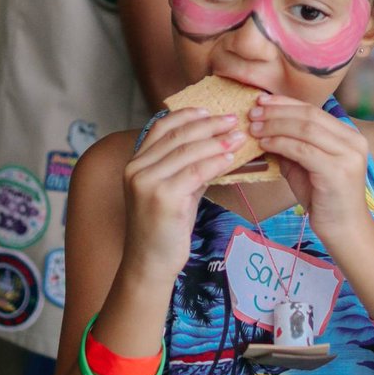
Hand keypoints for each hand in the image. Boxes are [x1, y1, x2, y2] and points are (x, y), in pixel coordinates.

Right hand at [122, 108, 244, 282]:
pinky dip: (216, 162)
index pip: (160, 127)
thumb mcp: (173, 190)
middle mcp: (136, 170)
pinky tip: (231, 158)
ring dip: (217, 141)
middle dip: (208, 125)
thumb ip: (187, 167)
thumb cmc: (164, 228)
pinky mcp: (163, 198)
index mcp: (135, 163)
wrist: (150, 263)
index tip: (209, 110)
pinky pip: (196, 172)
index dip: (186, 115)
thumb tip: (216, 145)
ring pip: (188, 152)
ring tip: (238, 137)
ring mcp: (147, 184)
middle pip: (177, 136)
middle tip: (233, 120)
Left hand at [249, 94, 368, 249]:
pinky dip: (281, 143)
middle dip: (278, 112)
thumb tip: (263, 124)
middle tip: (253, 112)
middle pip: (309, 115)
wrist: (343, 230)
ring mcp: (348, 156)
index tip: (262, 100)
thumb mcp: (305, 165)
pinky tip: (265, 144)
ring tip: (254, 127)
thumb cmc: (323, 198)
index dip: (286, 103)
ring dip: (276, 125)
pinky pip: (303, 150)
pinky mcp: (337, 171)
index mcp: (349, 135)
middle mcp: (353, 141)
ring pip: (306, 129)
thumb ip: (291, 144)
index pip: (314, 110)